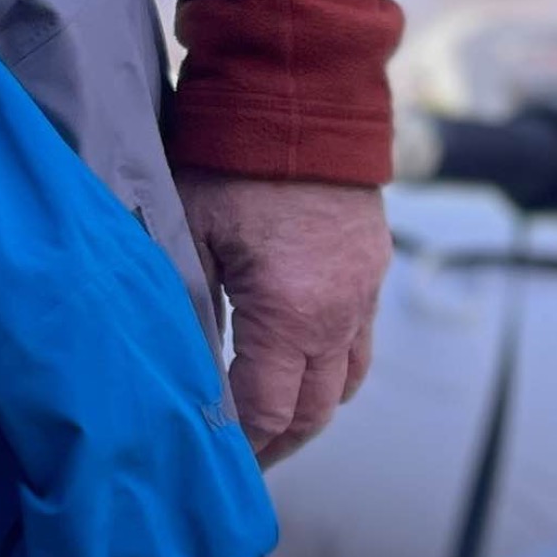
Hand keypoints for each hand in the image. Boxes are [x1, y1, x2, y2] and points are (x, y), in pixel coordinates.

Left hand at [172, 171, 389, 464]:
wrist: (296, 93)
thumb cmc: (231, 157)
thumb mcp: (190, 231)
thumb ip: (190, 308)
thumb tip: (182, 373)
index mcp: (291, 312)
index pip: (268, 409)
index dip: (242, 443)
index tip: (216, 462)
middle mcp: (339, 314)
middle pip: (316, 410)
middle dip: (279, 442)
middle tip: (245, 464)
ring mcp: (364, 293)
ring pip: (347, 381)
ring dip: (312, 411)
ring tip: (274, 428)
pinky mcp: (373, 268)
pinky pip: (360, 341)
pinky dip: (333, 368)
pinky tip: (301, 367)